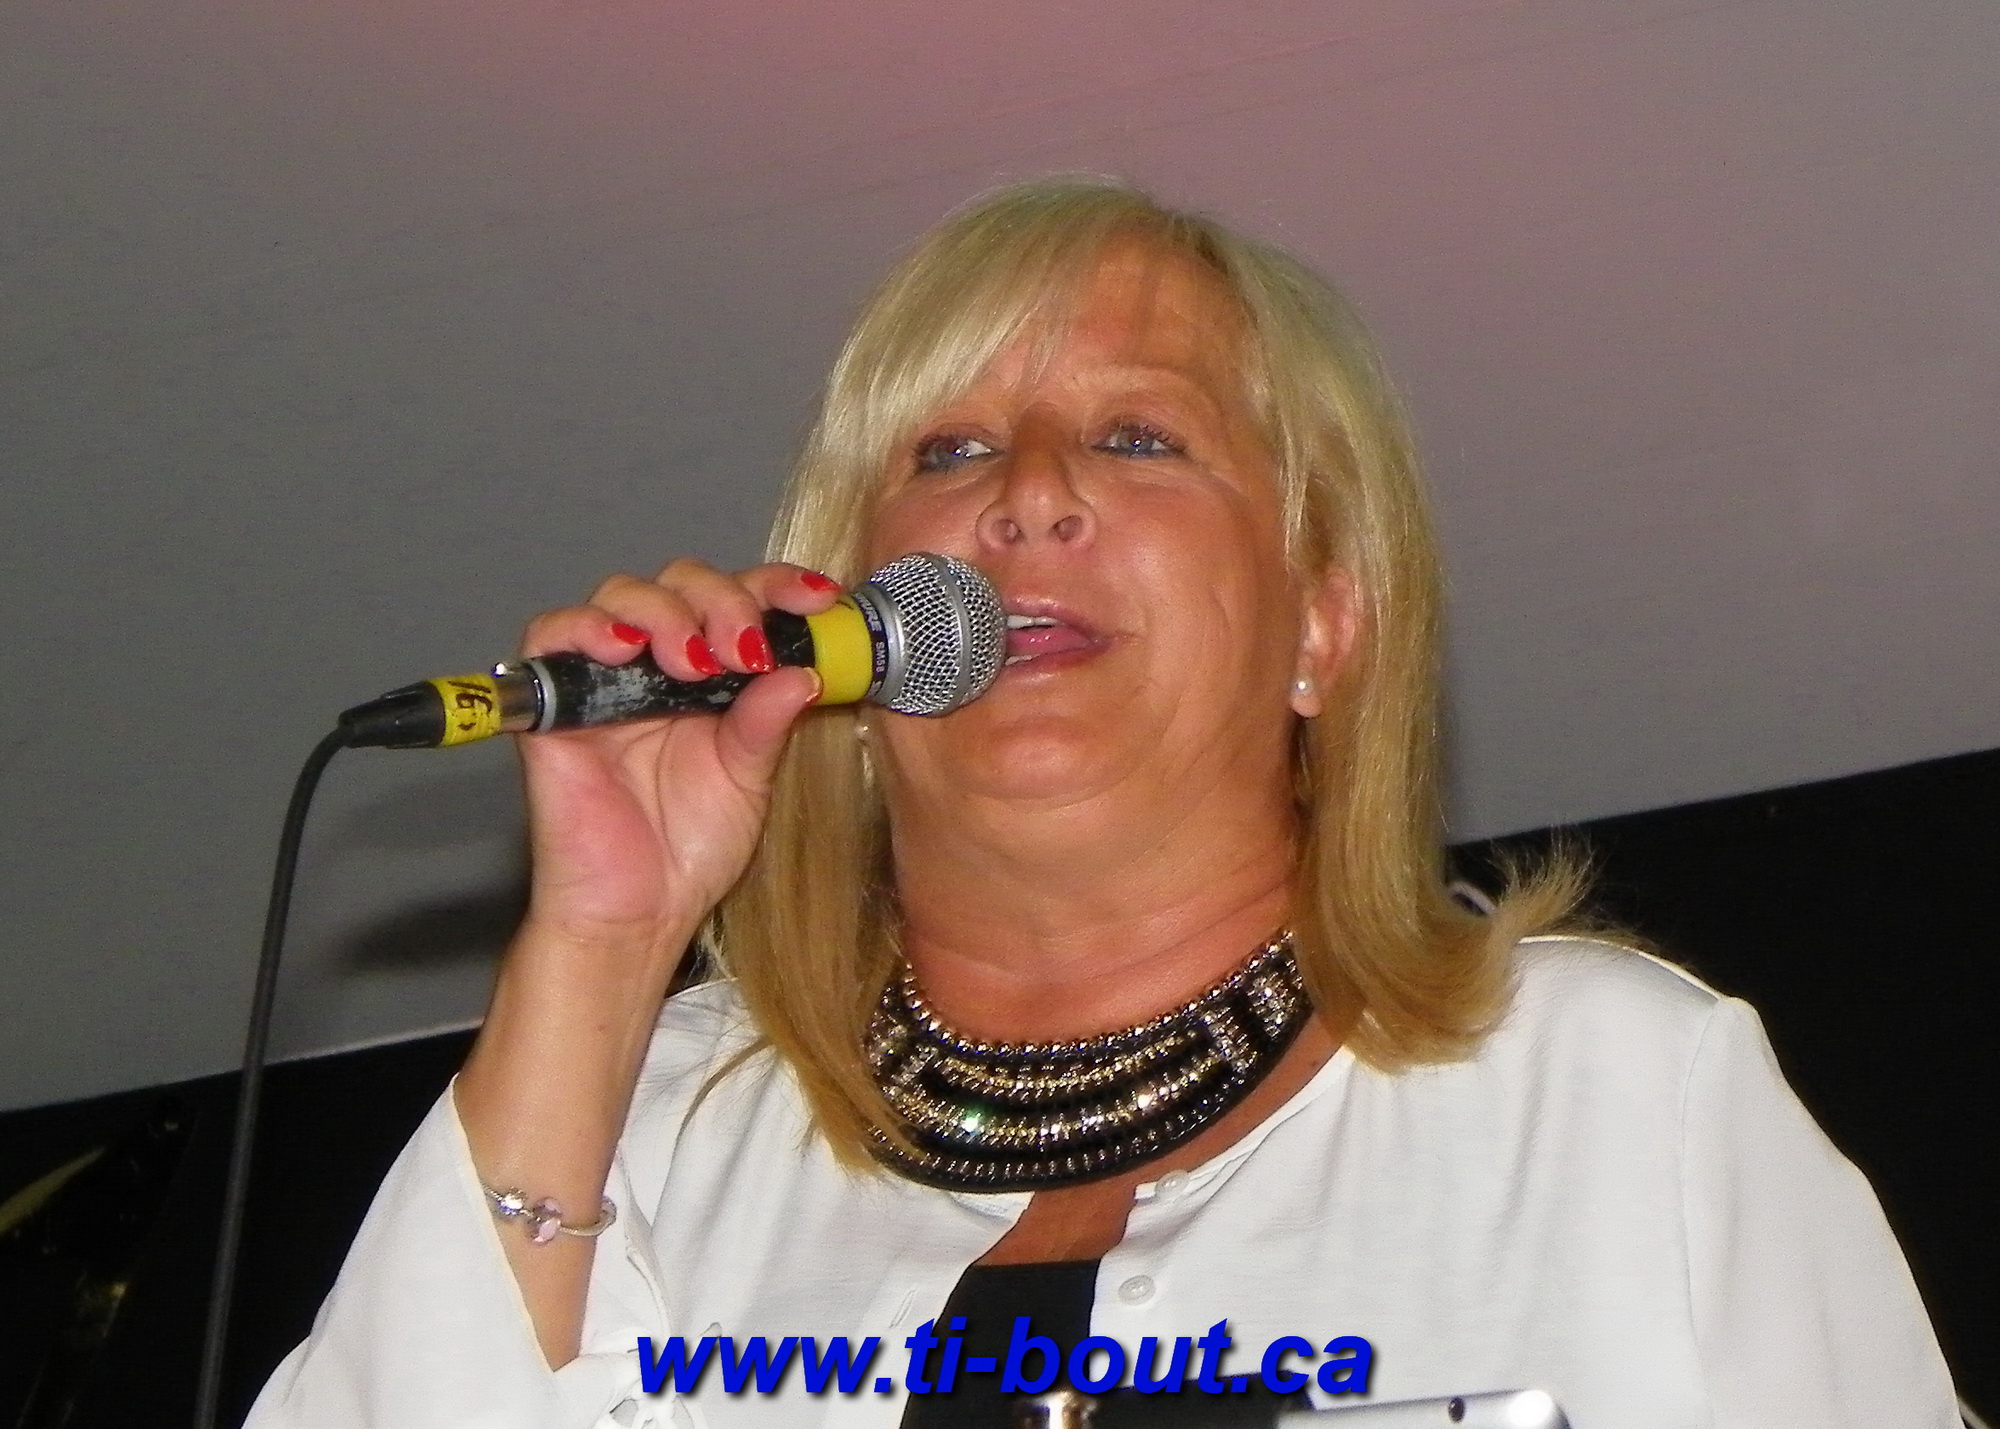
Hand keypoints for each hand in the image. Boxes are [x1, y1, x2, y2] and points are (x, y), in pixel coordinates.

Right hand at [512, 558, 842, 961]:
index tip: (819, 601)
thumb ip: (768, 722)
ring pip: (622, 594)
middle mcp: (658, 666)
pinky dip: (584, 625)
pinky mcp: (553, 703)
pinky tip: (625, 647)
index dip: (778, 586)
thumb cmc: (689, 851)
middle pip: (681, 582)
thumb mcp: (750, 780)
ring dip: (666, 611)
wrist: (638, 916)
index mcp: (714, 675)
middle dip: (723, 600)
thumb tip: (802, 668)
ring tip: (695, 661)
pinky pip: (549, 634)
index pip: (741, 600)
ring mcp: (604, 679)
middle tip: (745, 650)